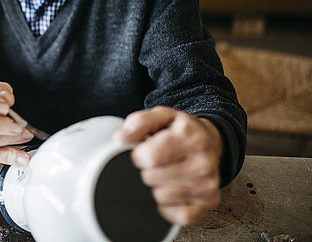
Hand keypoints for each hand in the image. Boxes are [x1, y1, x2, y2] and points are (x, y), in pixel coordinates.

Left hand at [116, 106, 222, 224]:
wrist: (211, 140)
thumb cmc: (180, 130)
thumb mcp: (160, 116)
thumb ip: (138, 123)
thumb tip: (120, 138)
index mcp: (189, 136)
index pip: (148, 157)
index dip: (138, 155)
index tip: (144, 151)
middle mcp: (203, 161)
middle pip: (151, 178)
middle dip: (146, 170)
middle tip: (157, 161)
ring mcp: (209, 184)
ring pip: (160, 197)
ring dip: (156, 186)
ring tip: (166, 172)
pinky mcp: (210, 202)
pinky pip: (177, 215)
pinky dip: (168, 205)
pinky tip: (173, 188)